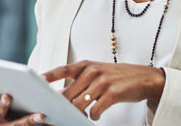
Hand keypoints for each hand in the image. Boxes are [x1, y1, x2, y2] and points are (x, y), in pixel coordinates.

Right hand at [0, 90, 47, 125]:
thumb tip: (30, 76)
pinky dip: (36, 122)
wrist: (10, 120)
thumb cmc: (10, 101)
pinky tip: (45, 117)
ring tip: (40, 115)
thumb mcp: (3, 94)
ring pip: (16, 125)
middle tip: (8, 97)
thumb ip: (7, 86)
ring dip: (27, 121)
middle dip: (2, 106)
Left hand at [42, 61, 164, 120]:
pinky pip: (95, 110)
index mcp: (86, 65)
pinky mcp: (112, 93)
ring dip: (77, 114)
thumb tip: (61, 94)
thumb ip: (80, 80)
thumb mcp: (97, 72)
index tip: (36, 81)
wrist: (144, 78)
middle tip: (58, 114)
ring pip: (79, 104)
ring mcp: (102, 82)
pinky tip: (95, 116)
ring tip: (80, 116)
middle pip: (68, 93)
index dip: (48, 76)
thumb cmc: (117, 76)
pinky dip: (92, 116)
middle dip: (62, 106)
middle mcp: (92, 71)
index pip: (62, 69)